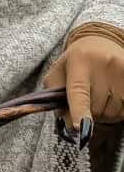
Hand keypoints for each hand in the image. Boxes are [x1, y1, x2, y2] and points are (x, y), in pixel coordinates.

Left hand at [43, 29, 123, 149]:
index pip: (79, 91)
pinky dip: (117, 111)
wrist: (100, 44)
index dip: (79, 111)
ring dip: (104, 112)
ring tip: (99, 94)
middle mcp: (103, 64)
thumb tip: (69, 125)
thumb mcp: (58, 75)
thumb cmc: (74, 64)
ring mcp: (122, 70)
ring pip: (112, 112)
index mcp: (79, 62)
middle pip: (96, 108)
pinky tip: (111, 97)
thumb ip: (55, 99)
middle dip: (88, 113)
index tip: (79, 127)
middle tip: (86, 99)